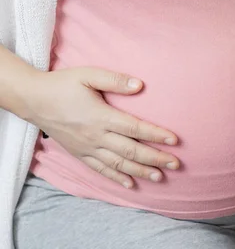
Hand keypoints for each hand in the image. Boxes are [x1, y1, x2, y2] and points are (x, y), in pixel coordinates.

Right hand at [21, 67, 179, 188]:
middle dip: (155, 158)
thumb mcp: (88, 75)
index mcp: (101, 116)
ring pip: (118, 164)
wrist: (33, 100)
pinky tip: (131, 184)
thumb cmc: (63, 85)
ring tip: (160, 177)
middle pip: (131, 151)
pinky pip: (100, 170)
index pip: (135, 128)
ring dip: (141, 171)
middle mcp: (96, 136)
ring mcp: (87, 148)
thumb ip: (115, 80)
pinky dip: (117, 178)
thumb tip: (140, 85)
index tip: (174, 140)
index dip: (156, 135)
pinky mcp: (79, 154)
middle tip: (176, 164)